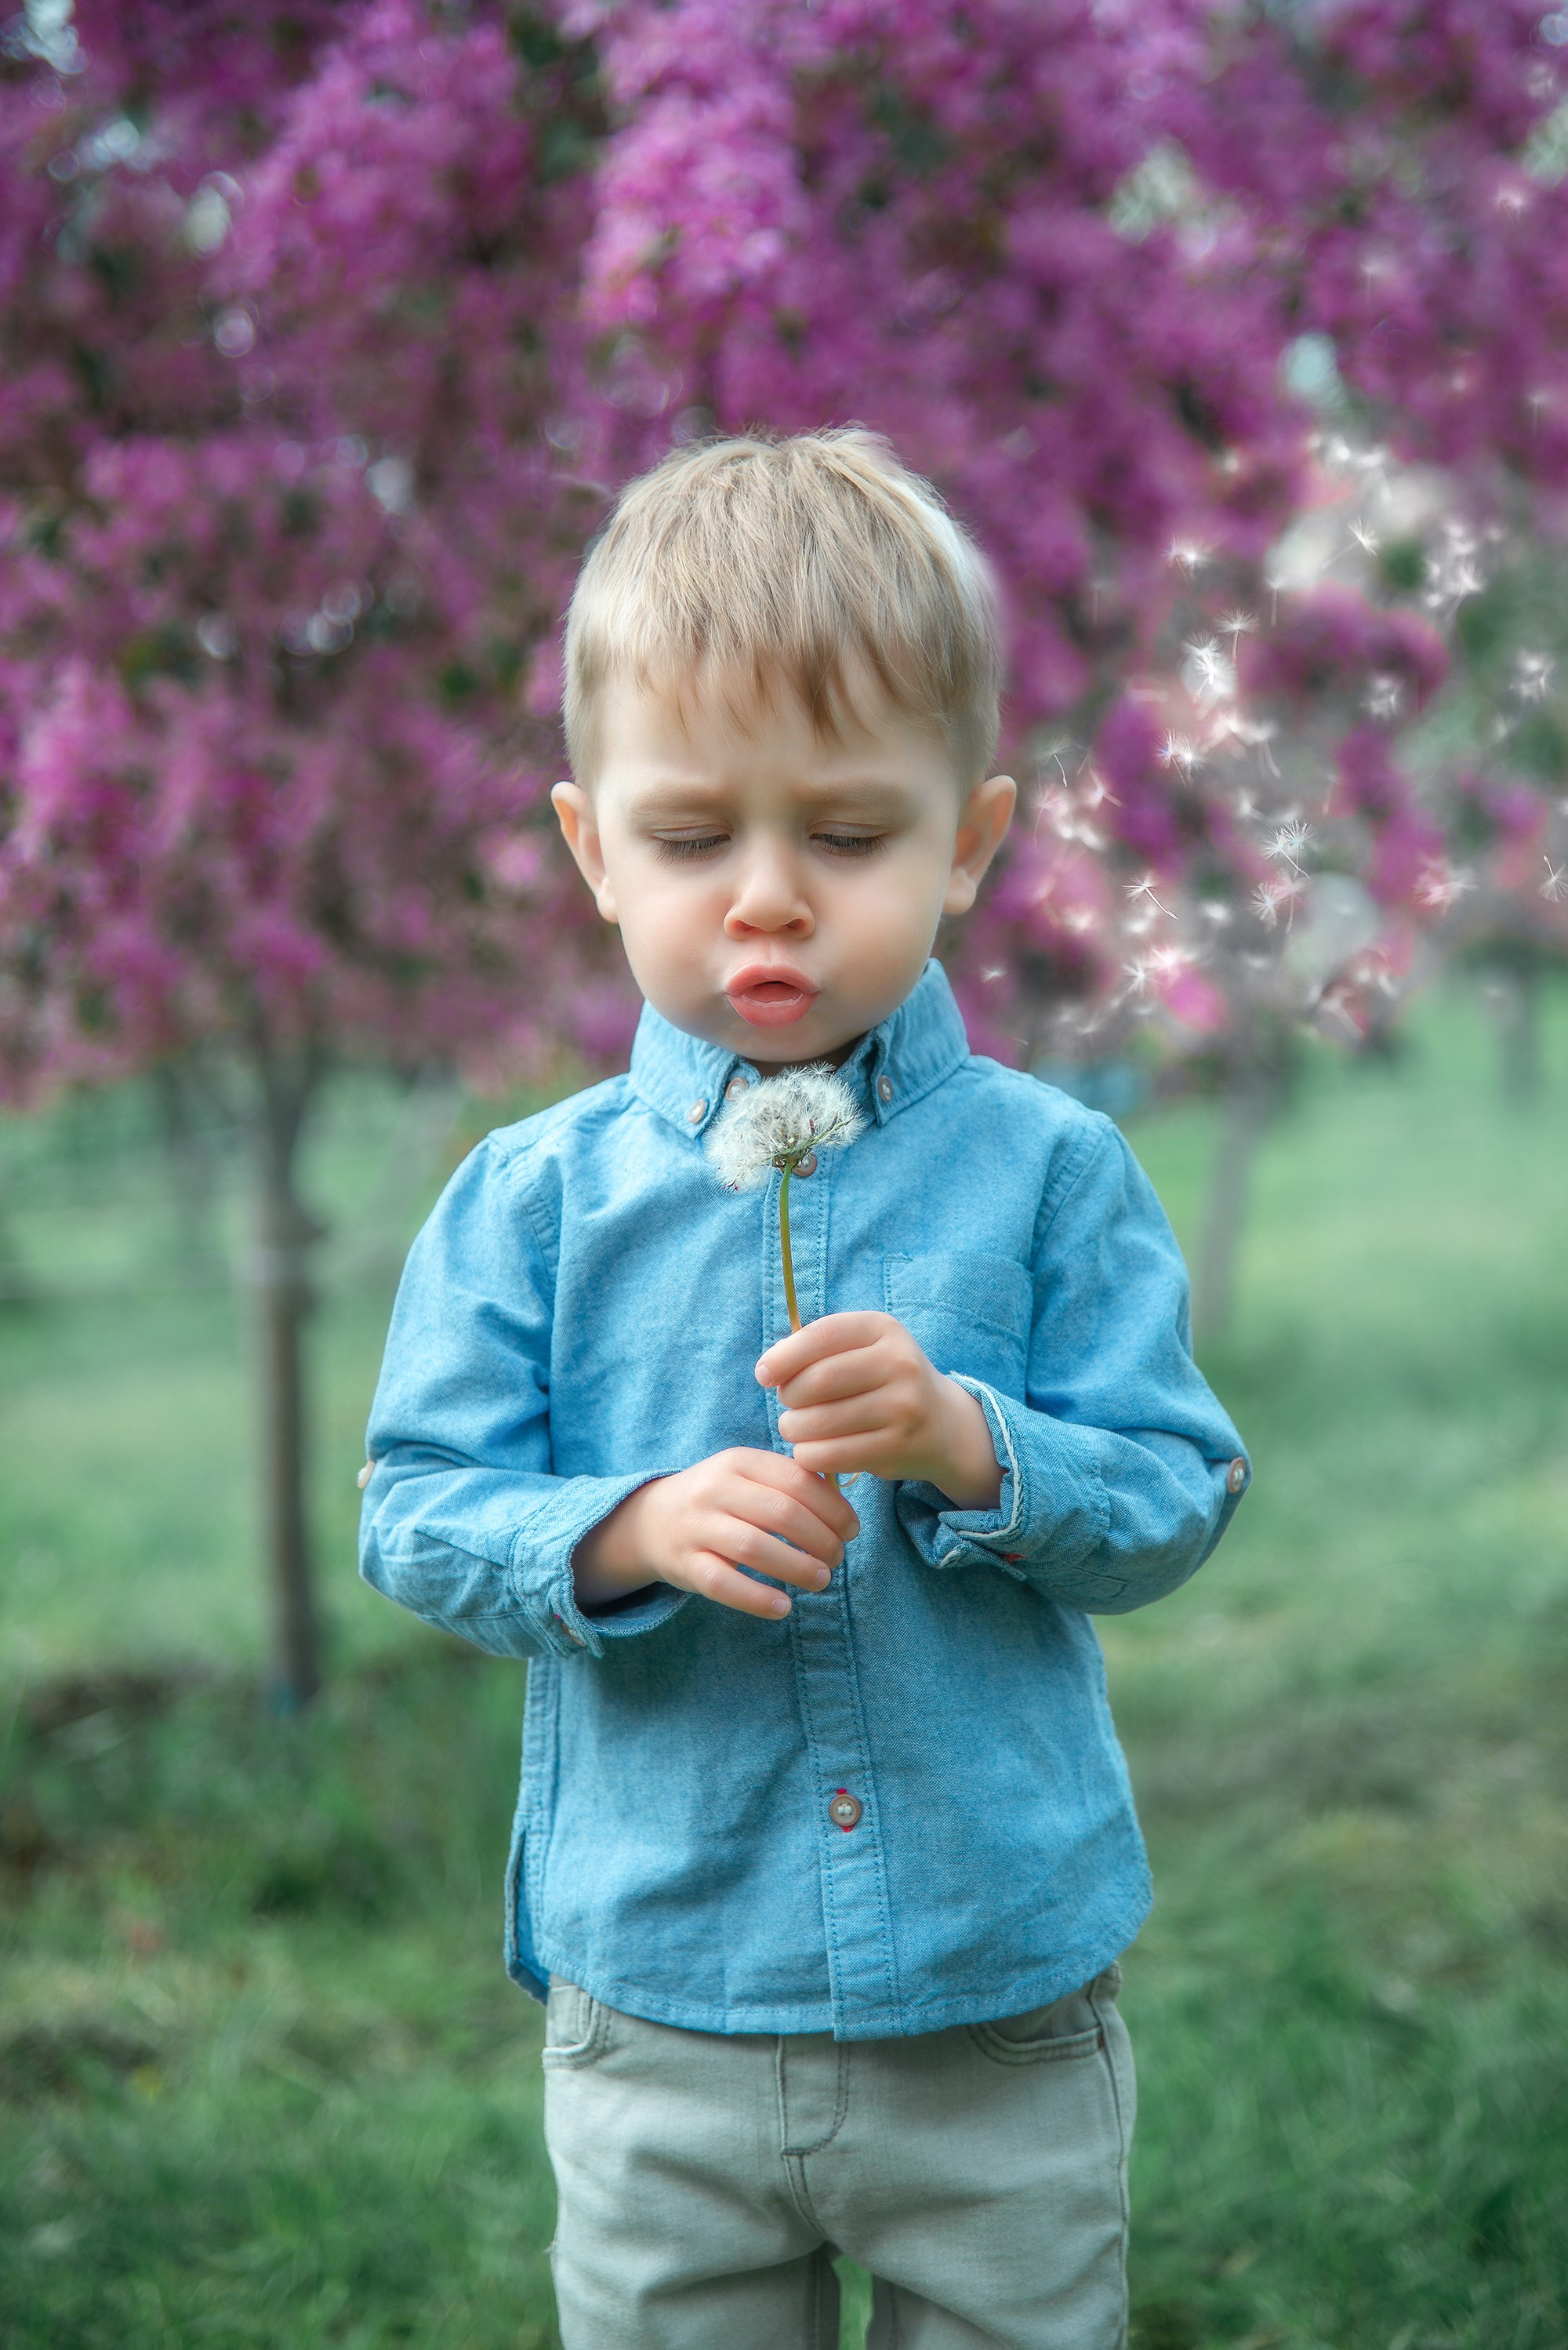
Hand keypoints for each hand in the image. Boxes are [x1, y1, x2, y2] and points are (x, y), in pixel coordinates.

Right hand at [572, 1448, 859, 1620]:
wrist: (653, 1520)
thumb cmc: (721, 1499)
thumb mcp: (749, 1476)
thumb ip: (791, 1483)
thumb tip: (844, 1510)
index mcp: (739, 1461)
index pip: (797, 1481)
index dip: (833, 1509)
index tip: (851, 1531)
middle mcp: (715, 1489)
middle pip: (782, 1514)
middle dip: (821, 1540)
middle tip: (837, 1558)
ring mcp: (697, 1527)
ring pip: (754, 1548)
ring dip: (797, 1568)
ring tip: (821, 1580)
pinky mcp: (685, 1564)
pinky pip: (723, 1584)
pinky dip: (757, 1598)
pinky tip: (783, 1607)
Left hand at [757, 1312, 1002, 1509]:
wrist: (942, 1424)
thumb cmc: (882, 1381)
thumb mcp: (862, 1349)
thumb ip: (817, 1350)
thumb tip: (767, 1371)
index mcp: (883, 1329)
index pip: (821, 1336)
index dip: (783, 1357)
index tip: (763, 1375)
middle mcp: (899, 1363)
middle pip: (817, 1381)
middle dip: (789, 1397)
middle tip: (789, 1406)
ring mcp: (902, 1407)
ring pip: (819, 1422)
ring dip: (794, 1429)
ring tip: (797, 1428)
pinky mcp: (897, 1447)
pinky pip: (831, 1455)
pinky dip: (809, 1455)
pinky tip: (811, 1451)